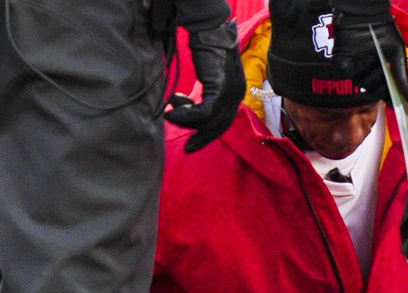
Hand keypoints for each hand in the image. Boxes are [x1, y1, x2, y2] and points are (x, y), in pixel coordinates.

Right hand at [166, 20, 244, 152]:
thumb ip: (207, 92)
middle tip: (188, 148)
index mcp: (236, 92)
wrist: (209, 28)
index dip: (209, 133)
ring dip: (186, 121)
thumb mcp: (209, 74)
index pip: (225, 121)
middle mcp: (237, 95)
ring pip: (208, 121)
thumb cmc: (206, 47)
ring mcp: (230, 92)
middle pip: (220, 126)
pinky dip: (186, 114)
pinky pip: (203, 112)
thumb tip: (194, 108)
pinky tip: (172, 107)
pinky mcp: (220, 89)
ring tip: (170, 113)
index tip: (194, 142)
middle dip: (202, 137)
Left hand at [334, 18, 407, 102]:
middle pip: (372, 90)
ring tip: (371, 57)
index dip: (388, 97)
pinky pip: (349, 73)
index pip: (384, 92)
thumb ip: (402, 77)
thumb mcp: (398, 53)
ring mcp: (355, 69)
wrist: (366, 15)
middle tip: (382, 68)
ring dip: (368, 72)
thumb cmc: (384, 32)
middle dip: (378, 82)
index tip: (394, 102)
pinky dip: (356, 67)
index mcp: (381, 73)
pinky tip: (361, 57)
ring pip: (361, 83)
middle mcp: (368, 73)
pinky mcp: (343, 64)